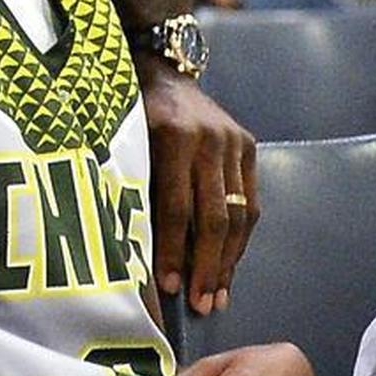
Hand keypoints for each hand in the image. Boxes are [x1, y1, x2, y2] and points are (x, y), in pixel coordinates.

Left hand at [138, 62, 258, 312]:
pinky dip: (239, 239)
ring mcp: (235, 142)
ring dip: (228, 261)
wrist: (163, 70)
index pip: (176, 208)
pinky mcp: (249, 146)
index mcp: (173, 137)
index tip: (169, 288)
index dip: (174, 252)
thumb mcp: (125, 144)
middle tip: (200, 305)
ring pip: (239, 215)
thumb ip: (134, 190)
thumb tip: (134, 257)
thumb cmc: (132, 115)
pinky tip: (228, 266)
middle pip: (214, 217)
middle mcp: (210, 139)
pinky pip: (250, 203)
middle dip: (207, 267)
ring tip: (217, 296)